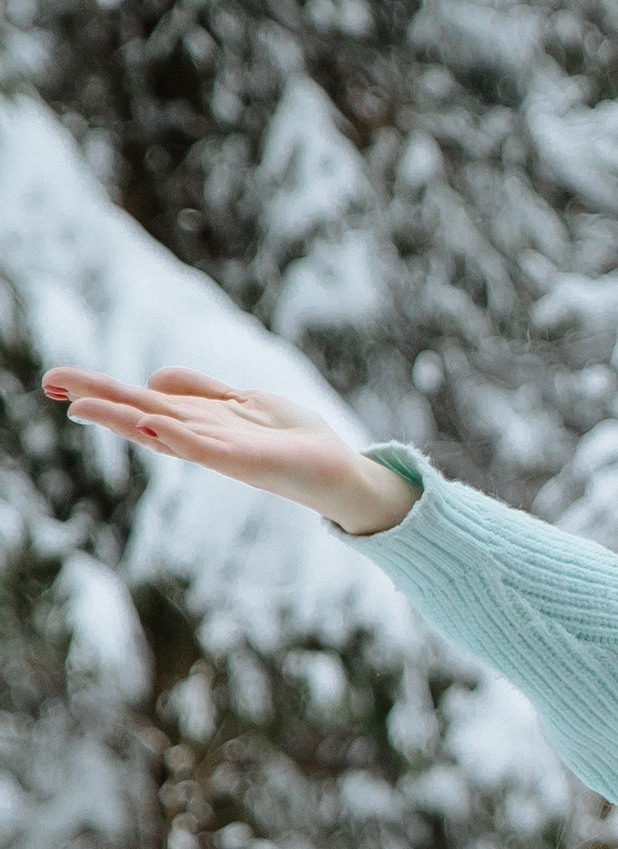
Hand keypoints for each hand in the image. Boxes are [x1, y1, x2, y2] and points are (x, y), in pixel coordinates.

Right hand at [39, 367, 415, 536]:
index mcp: (197, 420)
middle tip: (50, 383)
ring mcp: (219, 451)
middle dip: (97, 398)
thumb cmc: (289, 438)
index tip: (57, 381)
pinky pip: (205, 448)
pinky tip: (153, 423)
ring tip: (82, 405)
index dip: (101, 390)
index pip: (139, 399)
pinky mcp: (245, 461)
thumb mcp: (241, 401)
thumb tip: (153, 378)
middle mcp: (200, 436)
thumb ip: (200, 390)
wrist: (337, 471)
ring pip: (163, 429)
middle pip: (139, 412)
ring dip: (123, 417)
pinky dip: (179, 436)